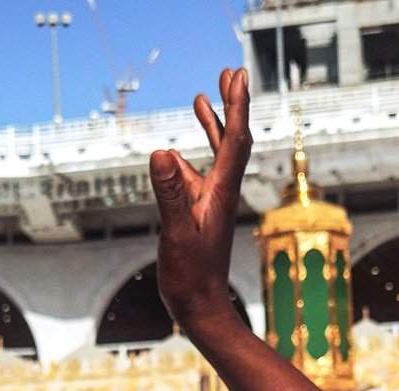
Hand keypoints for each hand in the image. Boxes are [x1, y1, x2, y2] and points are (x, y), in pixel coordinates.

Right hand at [150, 67, 250, 334]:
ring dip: (212, 126)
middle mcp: (221, 193)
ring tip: (202, 98)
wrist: (201, 310)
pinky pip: (198, 178)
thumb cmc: (192, 278)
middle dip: (231, 106)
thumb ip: (169, 192)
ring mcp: (211, 204)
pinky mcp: (200, 216)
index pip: (235, 140)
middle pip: (233, 140)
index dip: (236, 105)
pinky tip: (174, 156)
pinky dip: (189, 160)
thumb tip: (161, 152)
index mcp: (221, 192)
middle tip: (230, 73)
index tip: (236, 75)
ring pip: (216, 156)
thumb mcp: (176, 232)